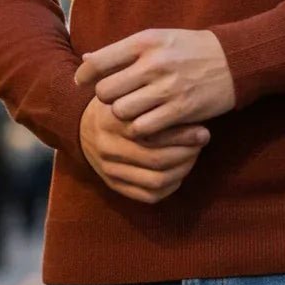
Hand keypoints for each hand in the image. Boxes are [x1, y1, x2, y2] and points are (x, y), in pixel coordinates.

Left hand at [74, 28, 235, 137]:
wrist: (233, 60)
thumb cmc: (189, 49)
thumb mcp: (157, 39)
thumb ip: (121, 51)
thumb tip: (85, 59)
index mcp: (145, 41)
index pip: (98, 62)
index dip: (84, 76)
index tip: (83, 83)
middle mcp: (153, 63)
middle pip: (106, 92)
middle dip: (106, 99)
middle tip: (116, 99)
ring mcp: (167, 88)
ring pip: (121, 112)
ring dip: (123, 116)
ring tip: (132, 112)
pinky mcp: (180, 110)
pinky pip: (143, 128)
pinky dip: (140, 130)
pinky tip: (147, 124)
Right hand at [79, 94, 210, 203]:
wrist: (81, 126)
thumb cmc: (116, 102)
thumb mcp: (126, 89)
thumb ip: (149, 91)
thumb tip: (188, 96)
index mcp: (112, 119)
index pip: (154, 133)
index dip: (183, 134)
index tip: (203, 129)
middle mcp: (109, 147)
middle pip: (158, 159)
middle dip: (187, 152)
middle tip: (202, 140)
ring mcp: (109, 169)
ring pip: (156, 180)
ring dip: (182, 169)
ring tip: (193, 153)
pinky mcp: (113, 185)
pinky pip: (149, 195)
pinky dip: (171, 186)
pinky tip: (180, 170)